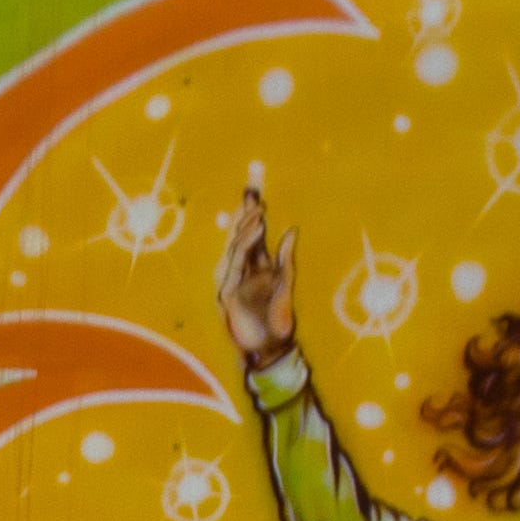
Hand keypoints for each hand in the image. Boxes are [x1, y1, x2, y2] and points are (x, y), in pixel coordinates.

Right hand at [216, 168, 297, 366]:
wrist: (270, 348)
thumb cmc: (277, 317)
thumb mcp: (286, 281)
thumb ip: (286, 257)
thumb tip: (291, 230)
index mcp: (252, 261)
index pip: (251, 225)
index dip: (252, 200)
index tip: (257, 172)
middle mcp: (238, 267)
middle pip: (239, 228)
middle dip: (248, 201)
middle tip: (255, 173)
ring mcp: (230, 280)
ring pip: (235, 245)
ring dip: (247, 224)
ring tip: (260, 207)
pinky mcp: (228, 294)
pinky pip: (235, 265)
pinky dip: (244, 247)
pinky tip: (257, 231)